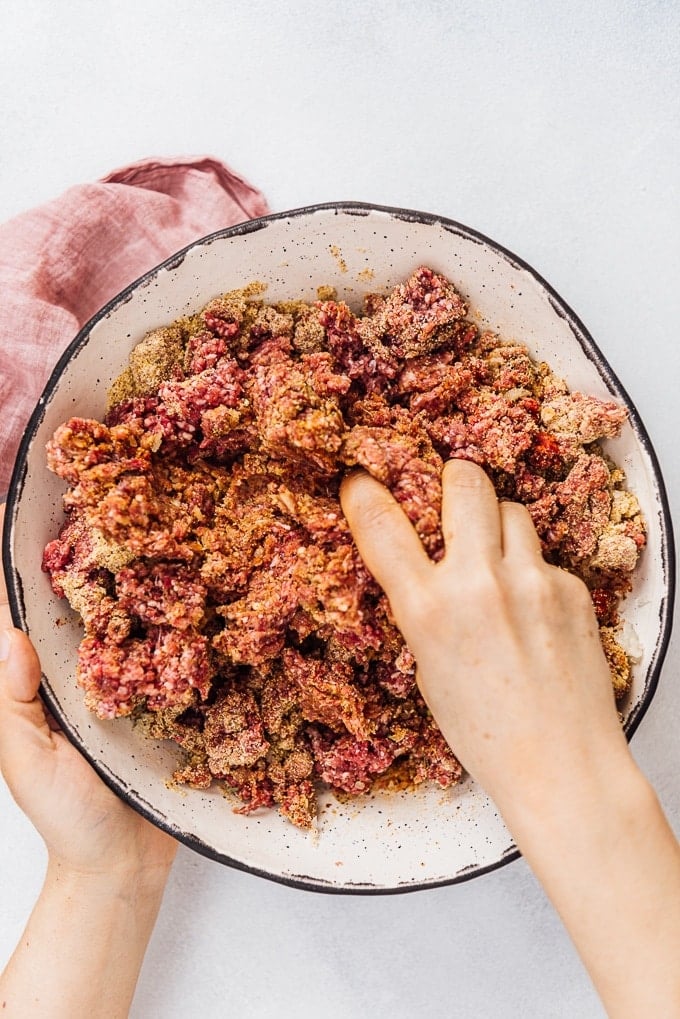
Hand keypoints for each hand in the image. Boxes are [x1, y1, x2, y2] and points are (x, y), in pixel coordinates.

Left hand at [0, 505, 175, 880]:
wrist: (127, 867)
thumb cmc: (69, 819)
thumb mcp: (27, 764)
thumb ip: (12, 706)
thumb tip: (9, 638)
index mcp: (43, 676)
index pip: (25, 609)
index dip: (17, 561)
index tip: (20, 511)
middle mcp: (89, 666)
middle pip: (84, 596)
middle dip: (87, 546)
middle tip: (105, 494)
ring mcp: (134, 677)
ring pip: (136, 613)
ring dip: (143, 571)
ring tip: (159, 521)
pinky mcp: (173, 694)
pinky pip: (180, 649)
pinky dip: (189, 617)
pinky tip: (207, 585)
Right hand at [340, 459, 629, 820]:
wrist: (563, 765)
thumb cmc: (487, 733)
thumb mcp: (428, 669)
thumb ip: (424, 610)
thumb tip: (425, 566)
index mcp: (428, 610)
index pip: (379, 524)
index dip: (363, 490)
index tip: (360, 479)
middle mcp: (479, 584)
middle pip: (464, 480)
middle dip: (453, 479)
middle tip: (450, 496)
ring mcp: (531, 581)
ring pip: (510, 510)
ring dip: (496, 525)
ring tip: (497, 562)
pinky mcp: (571, 588)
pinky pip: (543, 556)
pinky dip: (531, 571)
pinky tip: (533, 611)